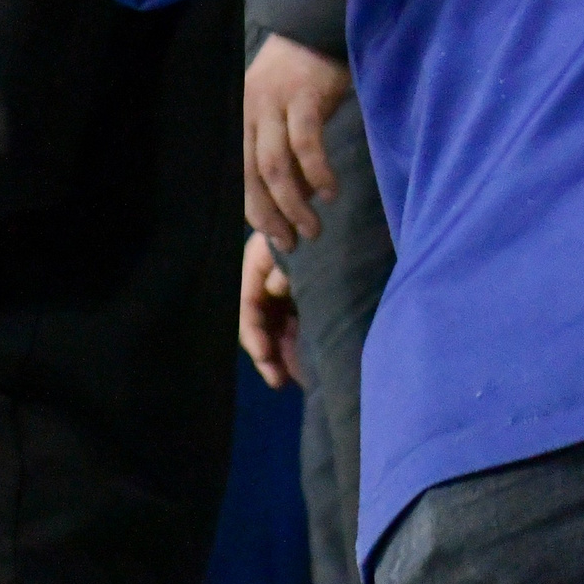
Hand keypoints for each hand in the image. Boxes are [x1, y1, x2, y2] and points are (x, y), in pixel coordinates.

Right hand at [239, 228, 304, 388]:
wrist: (336, 204)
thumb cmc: (312, 217)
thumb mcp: (292, 240)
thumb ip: (283, 265)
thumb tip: (278, 288)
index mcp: (256, 268)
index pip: (248, 309)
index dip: (254, 335)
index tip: (266, 356)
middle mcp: (266, 283)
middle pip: (261, 326)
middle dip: (269, 354)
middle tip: (281, 379)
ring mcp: (285, 291)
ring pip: (277, 330)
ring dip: (283, 354)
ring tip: (294, 378)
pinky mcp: (303, 297)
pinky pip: (294, 325)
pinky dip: (298, 344)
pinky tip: (306, 363)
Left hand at [244, 33, 351, 248]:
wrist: (319, 28)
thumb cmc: (301, 76)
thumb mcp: (280, 114)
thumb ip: (282, 151)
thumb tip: (293, 201)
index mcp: (239, 120)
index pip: (239, 177)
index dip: (255, 212)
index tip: (276, 236)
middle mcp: (248, 114)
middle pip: (252, 177)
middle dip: (272, 216)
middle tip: (294, 241)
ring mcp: (274, 105)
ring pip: (275, 167)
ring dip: (294, 204)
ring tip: (314, 227)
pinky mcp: (303, 97)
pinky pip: (306, 143)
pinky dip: (317, 173)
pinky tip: (330, 191)